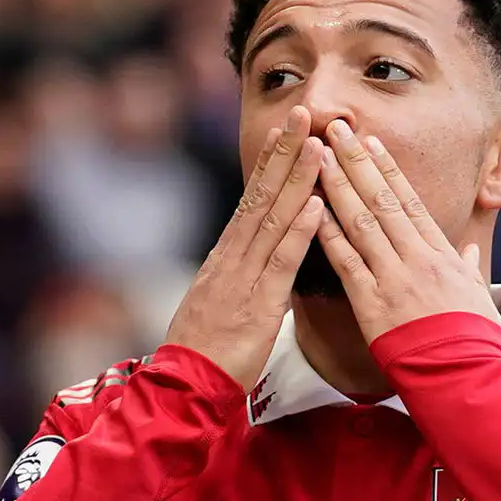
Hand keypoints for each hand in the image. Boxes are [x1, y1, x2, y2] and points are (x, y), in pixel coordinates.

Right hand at [164, 105, 325, 389]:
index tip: (287, 130)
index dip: (271, 163)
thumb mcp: (223, 304)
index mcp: (226, 257)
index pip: (251, 200)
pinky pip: (280, 263)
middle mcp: (232, 258)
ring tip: (317, 144)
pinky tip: (316, 206)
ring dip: (297, 179)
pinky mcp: (256, 305)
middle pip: (261, 196)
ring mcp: (242, 279)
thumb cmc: (205, 352)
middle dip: (284, 153)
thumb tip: (262, 259)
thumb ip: (242, 277)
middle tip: (304, 113)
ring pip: (273, 220)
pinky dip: (299, 232)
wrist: (184, 388)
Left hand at [313, 119, 500, 342]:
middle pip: (382, 199)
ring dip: (337, 185)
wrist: (468, 377)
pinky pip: (346, 261)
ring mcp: (395, 277)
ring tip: (318, 155)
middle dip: (356, 161)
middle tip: (335, 129)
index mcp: (442, 254)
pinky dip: (328, 233)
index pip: (409, 201)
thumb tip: (472, 250)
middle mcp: (418, 257)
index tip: (369, 142)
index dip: (387, 169)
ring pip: (361, 221)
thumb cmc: (475, 342)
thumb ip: (470, 269)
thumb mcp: (478, 299)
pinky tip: (310, 209)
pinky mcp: (374, 303)